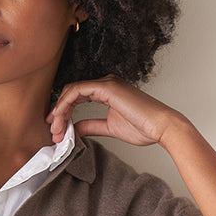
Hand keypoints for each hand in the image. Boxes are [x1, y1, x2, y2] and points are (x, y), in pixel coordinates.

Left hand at [46, 75, 182, 146]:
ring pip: (71, 91)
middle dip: (58, 113)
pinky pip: (77, 91)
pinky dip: (65, 104)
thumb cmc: (144, 128)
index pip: (77, 96)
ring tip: (55, 130)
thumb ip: (92, 126)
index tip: (56, 128)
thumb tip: (75, 129)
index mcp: (108, 91)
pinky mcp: (107, 87)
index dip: (63, 111)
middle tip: (53, 132)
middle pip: (71, 93)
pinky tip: (60, 118)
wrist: (162, 127)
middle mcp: (106, 83)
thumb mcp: (110, 128)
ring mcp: (107, 83)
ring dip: (59, 111)